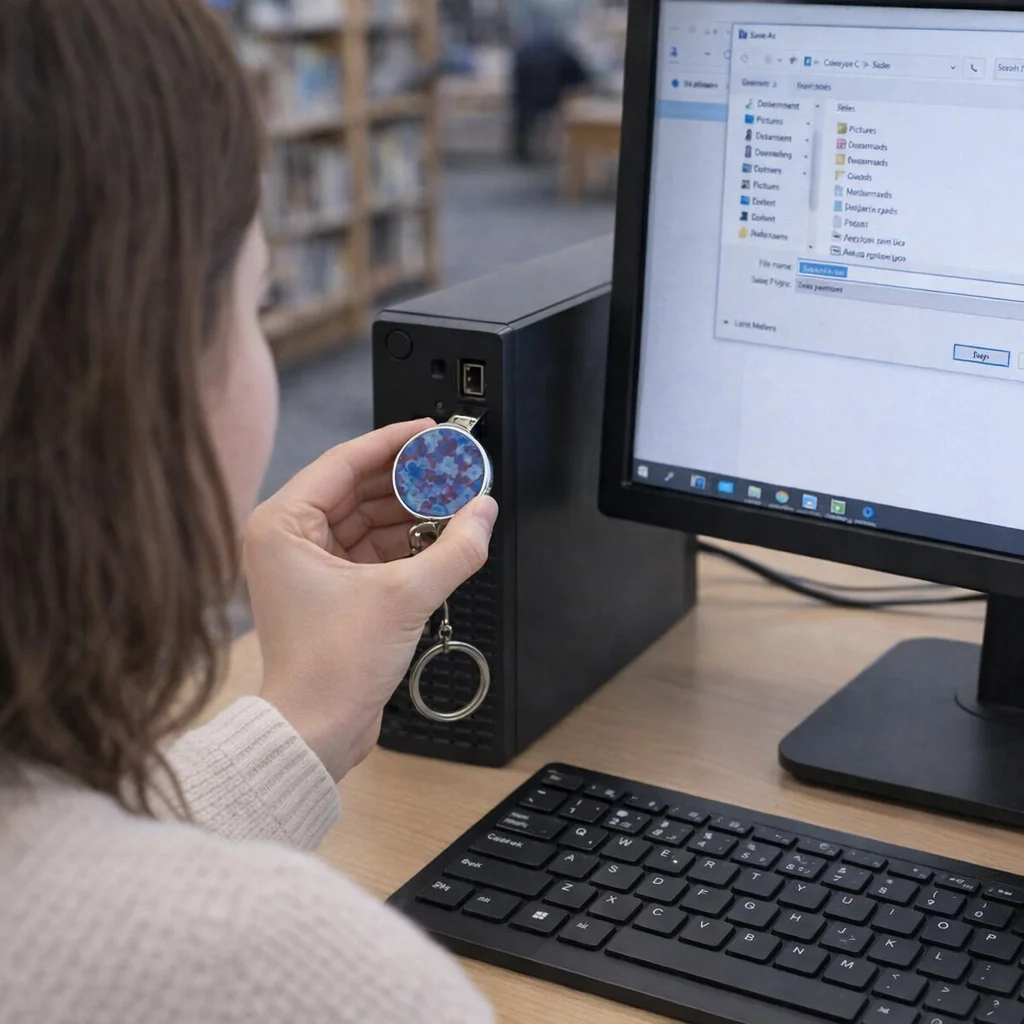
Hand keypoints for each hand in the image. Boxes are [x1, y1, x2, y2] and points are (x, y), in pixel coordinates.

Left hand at [243, 419, 498, 780]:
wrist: (316, 731)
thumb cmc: (328, 671)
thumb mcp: (405, 597)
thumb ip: (455, 549)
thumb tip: (483, 514)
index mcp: (283, 525)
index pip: (345, 462)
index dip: (393, 443)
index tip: (428, 432)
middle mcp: (288, 539)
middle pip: (359, 488)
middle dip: (409, 481)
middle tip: (451, 469)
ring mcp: (307, 564)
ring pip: (368, 519)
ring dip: (411, 513)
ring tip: (454, 503)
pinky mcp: (329, 589)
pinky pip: (372, 549)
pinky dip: (406, 543)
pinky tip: (440, 538)